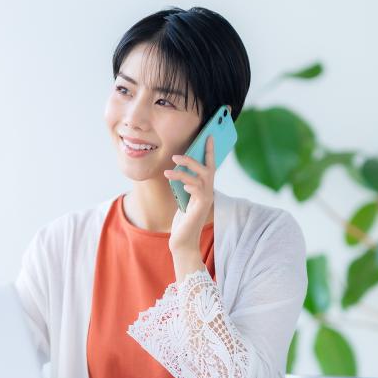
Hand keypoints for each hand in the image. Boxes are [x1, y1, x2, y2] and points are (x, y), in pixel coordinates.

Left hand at [163, 135, 215, 254]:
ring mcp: (205, 201)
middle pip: (206, 170)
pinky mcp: (200, 209)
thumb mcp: (182, 198)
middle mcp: (208, 193)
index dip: (210, 151)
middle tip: (176, 155)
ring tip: (168, 171)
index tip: (209, 136)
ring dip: (183, 173)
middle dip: (193, 160)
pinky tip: (182, 185)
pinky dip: (190, 186)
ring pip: (199, 179)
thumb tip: (177, 170)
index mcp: (204, 189)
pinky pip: (198, 192)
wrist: (182, 241)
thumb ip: (184, 185)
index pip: (209, 166)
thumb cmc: (182, 221)